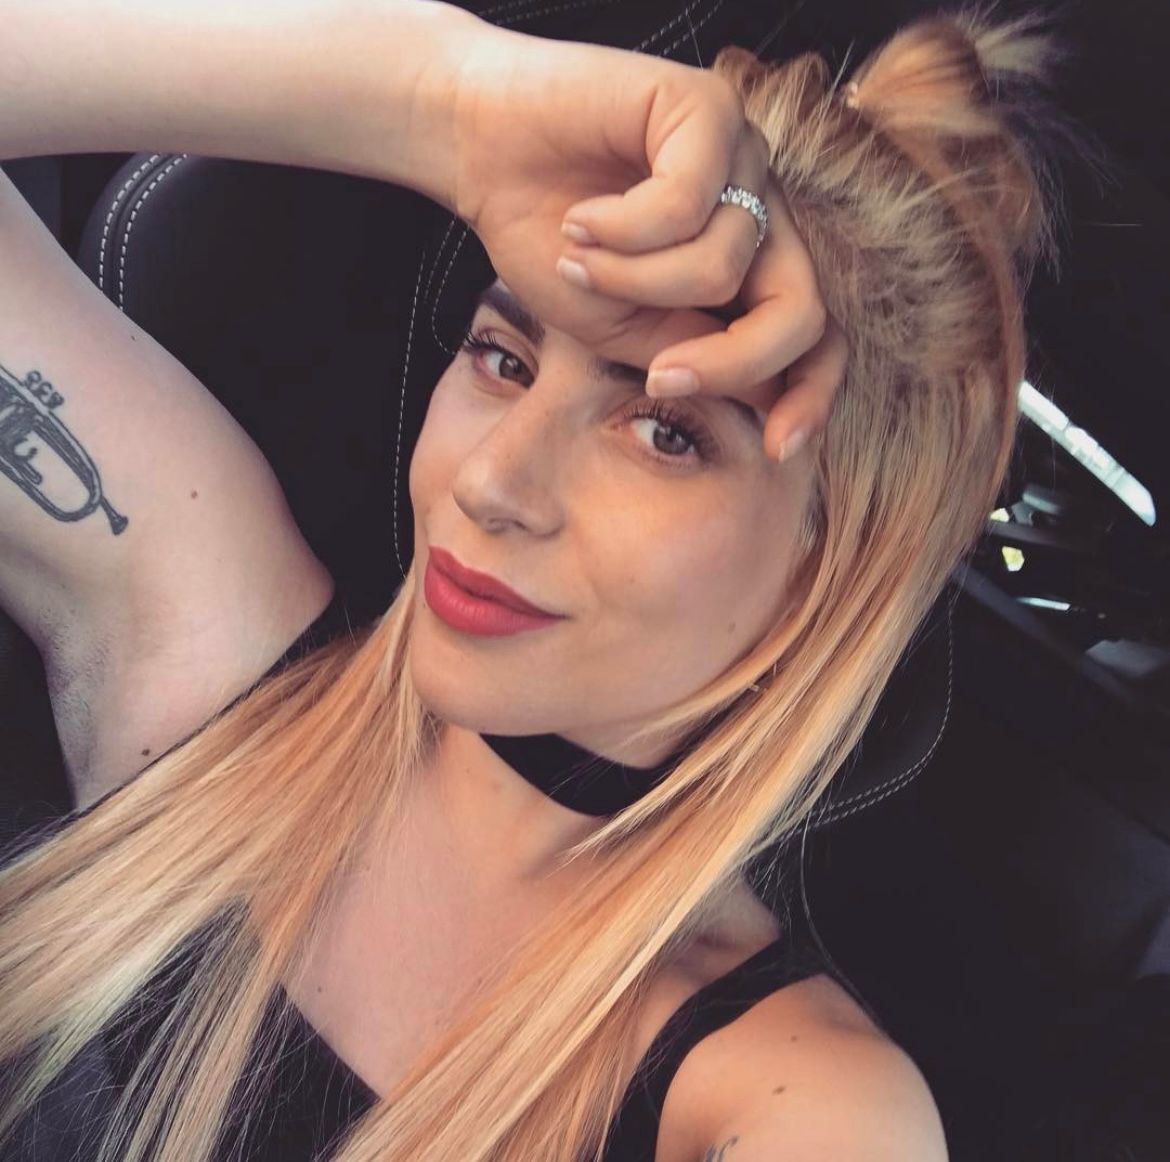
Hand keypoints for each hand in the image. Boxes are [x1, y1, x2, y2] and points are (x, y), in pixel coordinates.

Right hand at [447, 21, 846, 460]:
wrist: (481, 154)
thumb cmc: (548, 242)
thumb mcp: (623, 328)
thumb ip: (694, 354)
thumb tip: (768, 398)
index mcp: (747, 263)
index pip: (813, 335)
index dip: (811, 395)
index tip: (776, 449)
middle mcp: (758, 207)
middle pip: (800, 309)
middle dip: (733, 361)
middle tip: (660, 376)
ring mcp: (740, 155)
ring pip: (724, 264)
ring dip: (633, 281)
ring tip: (577, 256)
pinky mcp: (706, 107)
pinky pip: (685, 204)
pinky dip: (621, 231)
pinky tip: (583, 218)